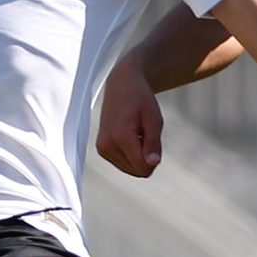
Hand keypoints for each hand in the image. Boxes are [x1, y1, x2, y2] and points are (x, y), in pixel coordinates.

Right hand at [96, 61, 163, 177]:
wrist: (120, 84)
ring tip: (137, 134)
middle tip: (145, 135)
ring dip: (139, 156)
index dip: (154, 159)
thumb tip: (153, 163)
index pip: (142, 168)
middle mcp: (107, 145)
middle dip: (146, 158)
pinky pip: (123, 164)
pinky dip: (131, 155)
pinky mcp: (101, 149)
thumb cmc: (138, 97)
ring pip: (130, 170)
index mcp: (119, 137)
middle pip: (137, 171)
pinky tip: (130, 137)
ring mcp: (102, 148)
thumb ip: (153, 144)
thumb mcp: (154, 119)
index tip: (154, 142)